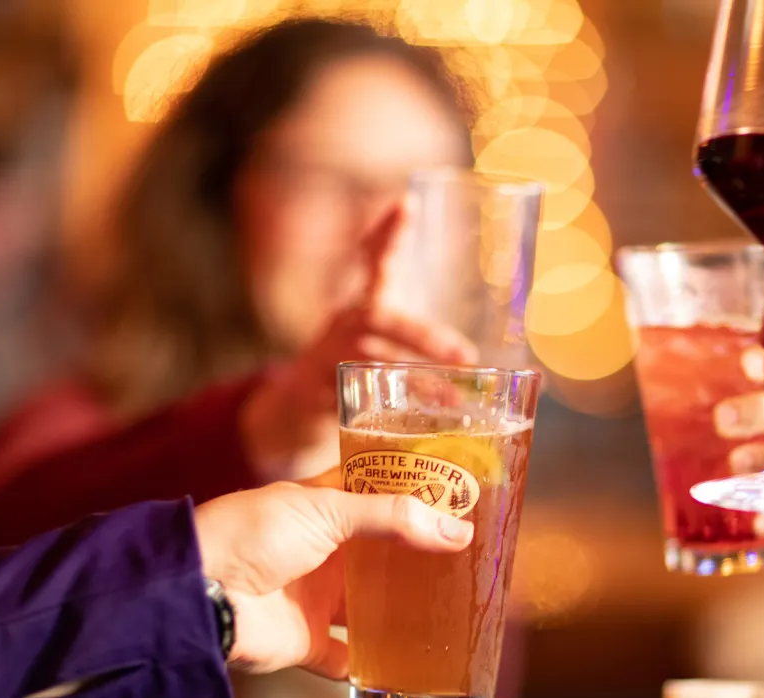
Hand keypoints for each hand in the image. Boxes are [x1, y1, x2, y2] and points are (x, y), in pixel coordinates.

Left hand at [194, 478, 473, 677]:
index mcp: (323, 506)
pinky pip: (349, 661)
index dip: (412, 490)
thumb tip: (459, 532)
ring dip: (404, 609)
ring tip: (454, 608)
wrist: (201, 594)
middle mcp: (323, 551)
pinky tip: (412, 666)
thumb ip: (393, 519)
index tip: (458, 493)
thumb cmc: (252, 534)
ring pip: (370, 606)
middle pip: (381, 551)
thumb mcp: (326, 510)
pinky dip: (374, 667)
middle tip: (471, 555)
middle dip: (419, 554)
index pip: (375, 490)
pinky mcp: (309, 642)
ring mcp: (316, 597)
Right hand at [240, 207, 478, 479]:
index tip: (406, 203)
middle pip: (379, 319)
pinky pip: (351, 402)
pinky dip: (384, 414)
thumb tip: (470, 340)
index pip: (375, 264)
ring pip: (371, 363)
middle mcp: (342, 326)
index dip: (388, 235)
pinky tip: (415, 427)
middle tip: (467, 356)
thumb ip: (417, 338)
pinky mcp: (315, 395)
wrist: (294, 410)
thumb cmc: (351, 367)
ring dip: (416, 382)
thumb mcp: (380, 343)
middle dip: (424, 337)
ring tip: (455, 399)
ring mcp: (325, 359)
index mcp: (361, 309)